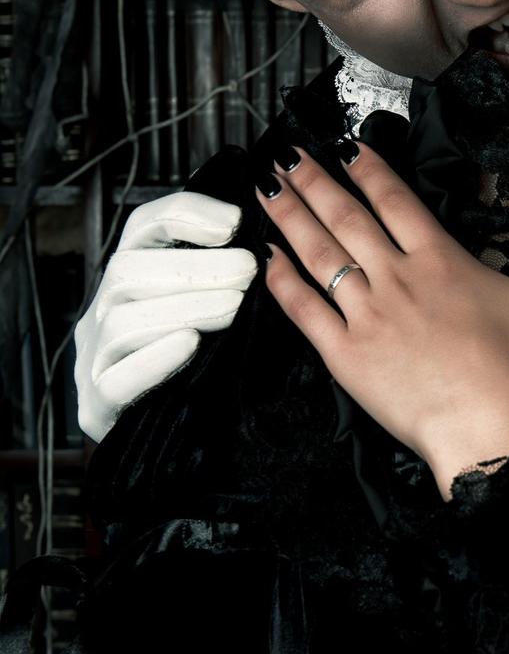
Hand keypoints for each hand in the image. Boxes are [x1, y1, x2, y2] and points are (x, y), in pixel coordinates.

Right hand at [74, 192, 256, 441]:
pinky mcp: (95, 406)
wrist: (173, 438)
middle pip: (129, 269)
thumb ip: (226, 277)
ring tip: (233, 306)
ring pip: (122, 320)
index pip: (144, 227)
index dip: (188, 215)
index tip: (236, 222)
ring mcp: (93, 358)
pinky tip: (190, 344)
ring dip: (184, 307)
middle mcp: (102, 310)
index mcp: (129, 277)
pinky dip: (154, 358)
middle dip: (196, 267)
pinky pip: (116, 380)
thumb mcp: (214, 311)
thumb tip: (269, 241)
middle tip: (249, 269)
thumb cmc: (201, 366)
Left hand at [258, 141, 508, 488]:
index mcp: (442, 259)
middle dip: (313, 181)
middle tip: (286, 155)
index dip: (368, 170)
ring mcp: (367, 314)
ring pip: (319, 254)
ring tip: (266, 190)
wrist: (494, 425)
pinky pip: (304, 310)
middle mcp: (397, 277)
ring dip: (290, 217)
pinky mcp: (346, 355)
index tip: (344, 147)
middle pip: (346, 217)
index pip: (395, 201)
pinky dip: (282, 282)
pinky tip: (267, 258)